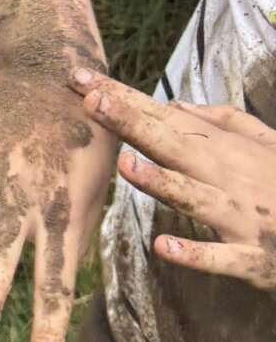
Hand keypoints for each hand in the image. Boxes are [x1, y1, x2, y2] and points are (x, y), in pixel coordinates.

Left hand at [74, 69, 275, 288]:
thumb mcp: (270, 146)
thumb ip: (227, 123)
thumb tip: (178, 105)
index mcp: (229, 153)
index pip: (167, 121)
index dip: (126, 101)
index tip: (84, 81)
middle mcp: (231, 180)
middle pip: (175, 148)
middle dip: (134, 125)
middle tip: (93, 102)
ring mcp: (243, 220)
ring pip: (196, 199)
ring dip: (160, 183)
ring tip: (126, 164)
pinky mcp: (255, 260)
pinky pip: (220, 258)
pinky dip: (194, 253)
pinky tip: (162, 246)